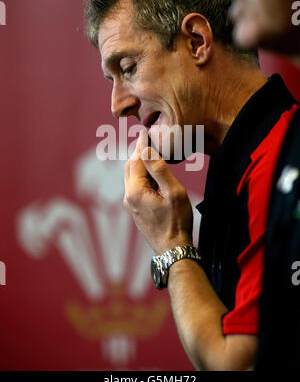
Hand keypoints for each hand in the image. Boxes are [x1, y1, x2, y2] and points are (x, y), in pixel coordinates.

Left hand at [123, 130, 193, 253]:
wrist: (172, 249)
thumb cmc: (177, 222)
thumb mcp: (174, 193)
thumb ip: (159, 170)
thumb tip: (147, 150)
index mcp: (136, 191)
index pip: (137, 160)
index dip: (141, 145)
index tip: (145, 132)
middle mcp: (128, 197)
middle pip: (130, 167)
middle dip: (138, 152)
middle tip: (146, 139)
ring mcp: (131, 204)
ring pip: (131, 177)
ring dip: (139, 163)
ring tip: (149, 152)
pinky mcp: (135, 210)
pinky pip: (135, 186)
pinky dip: (141, 175)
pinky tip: (150, 173)